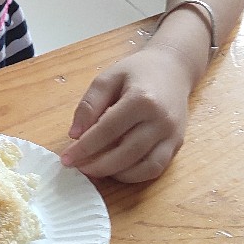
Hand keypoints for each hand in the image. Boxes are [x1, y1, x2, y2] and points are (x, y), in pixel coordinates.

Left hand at [60, 44, 194, 182]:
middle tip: (78, 167)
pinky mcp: (177, 144)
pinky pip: (156, 168)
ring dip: (116, 174)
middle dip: (98, 166)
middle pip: (126, 153)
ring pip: (144, 167)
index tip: (66, 158)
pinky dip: (135, 175)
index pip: (108, 130)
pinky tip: (117, 170)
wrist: (173, 68)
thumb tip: (75, 135)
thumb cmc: (137, 71)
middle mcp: (160, 120)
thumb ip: (89, 104)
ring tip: (95, 170)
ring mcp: (172, 134)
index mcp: (142, 99)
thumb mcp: (108, 78)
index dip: (84, 147)